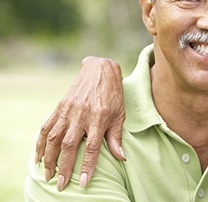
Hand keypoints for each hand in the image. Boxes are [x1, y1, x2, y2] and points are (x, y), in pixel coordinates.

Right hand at [34, 56, 125, 190]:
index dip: (87, 165)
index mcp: (99, 117)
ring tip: (48, 174)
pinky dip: (40, 142)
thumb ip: (116, 137)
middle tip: (61, 184)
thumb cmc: (113, 94)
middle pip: (69, 145)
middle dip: (63, 167)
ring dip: (49, 158)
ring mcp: (68, 110)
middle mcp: (82, 115)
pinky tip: (39, 156)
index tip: (83, 182)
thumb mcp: (120, 114)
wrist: (100, 70)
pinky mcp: (59, 107)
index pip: (92, 146)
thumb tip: (121, 158)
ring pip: (54, 137)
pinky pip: (46, 127)